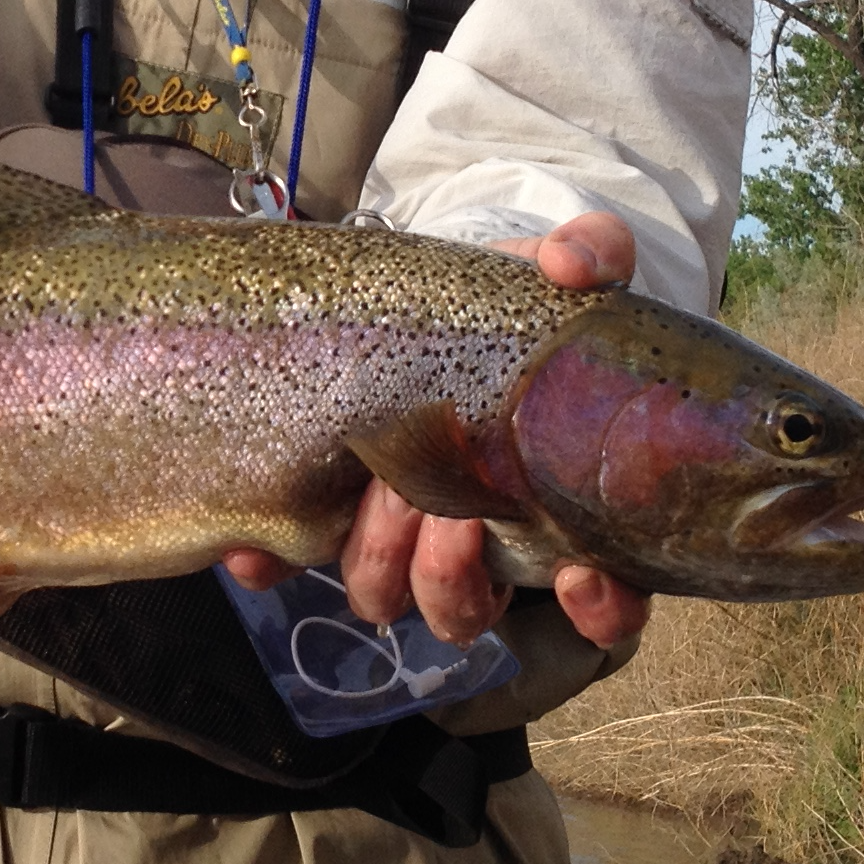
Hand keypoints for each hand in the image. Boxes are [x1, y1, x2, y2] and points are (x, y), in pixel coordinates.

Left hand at [226, 211, 651, 651]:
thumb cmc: (511, 305)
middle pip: (468, 609)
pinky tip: (257, 545)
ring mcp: (396, 536)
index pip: (606, 605)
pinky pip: (290, 561)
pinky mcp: (325, 512)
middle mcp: (476, 544)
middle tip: (451, 515)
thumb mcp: (556, 272)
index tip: (580, 575)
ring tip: (383, 493)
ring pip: (386, 596)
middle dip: (455, 576)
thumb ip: (590, 254)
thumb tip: (578, 264)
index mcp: (557, 511)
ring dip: (382, 562)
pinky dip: (272, 561)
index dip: (602, 609)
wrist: (431, 294)